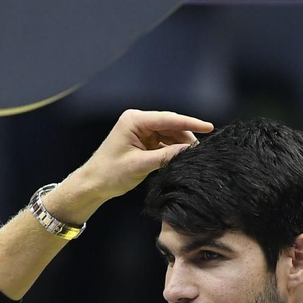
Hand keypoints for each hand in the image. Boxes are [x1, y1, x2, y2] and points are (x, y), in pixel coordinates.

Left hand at [48, 110, 214, 221]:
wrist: (93, 184)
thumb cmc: (110, 173)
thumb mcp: (140, 165)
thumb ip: (166, 156)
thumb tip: (188, 150)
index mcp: (134, 120)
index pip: (168, 119)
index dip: (191, 123)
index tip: (209, 127)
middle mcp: (137, 121)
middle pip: (170, 125)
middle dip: (186, 136)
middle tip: (201, 151)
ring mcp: (140, 131)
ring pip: (168, 134)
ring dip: (180, 144)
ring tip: (191, 157)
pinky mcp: (142, 141)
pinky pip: (163, 142)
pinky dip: (172, 149)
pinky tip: (180, 158)